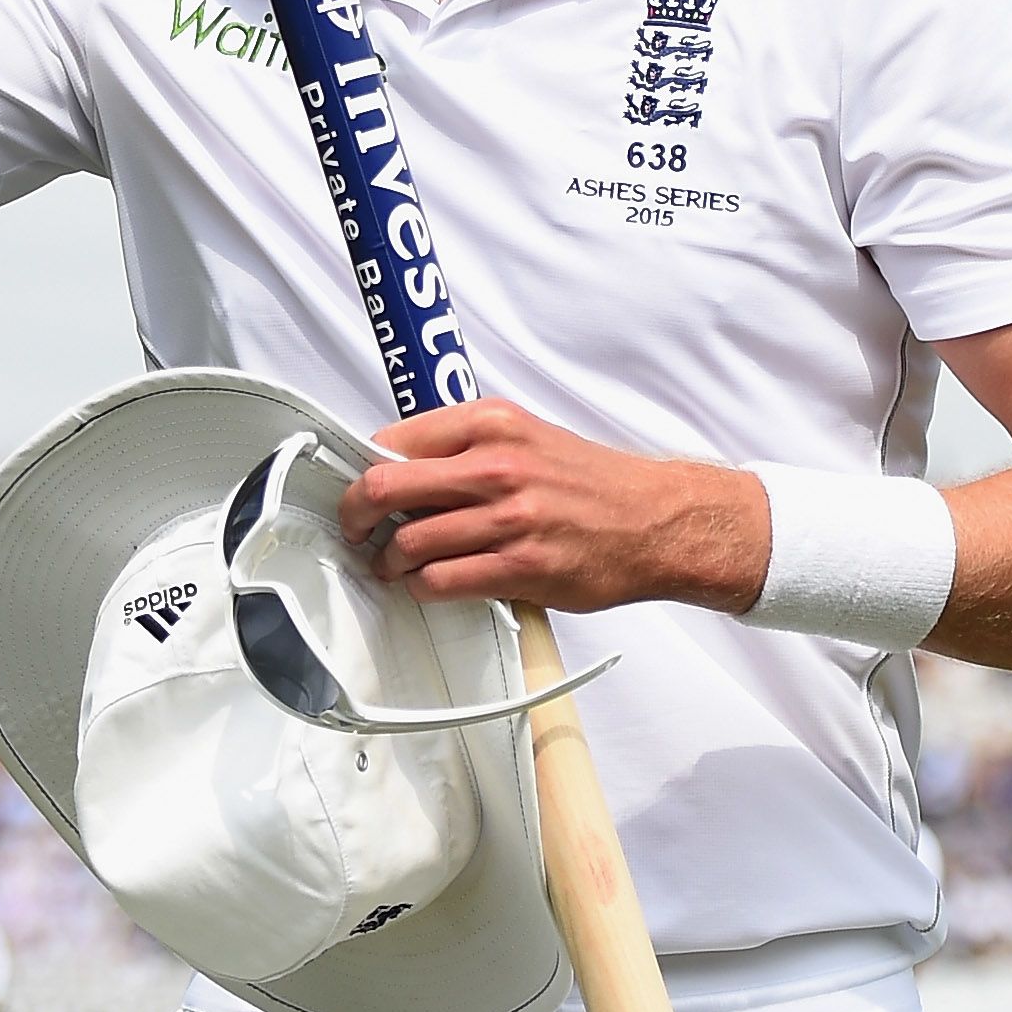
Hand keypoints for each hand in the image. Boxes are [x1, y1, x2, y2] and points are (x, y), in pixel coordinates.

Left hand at [342, 400, 767, 614]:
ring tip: (395, 566)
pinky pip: (440, 582)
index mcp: (493, 423)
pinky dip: (421, 588)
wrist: (656, 521)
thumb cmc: (592, 483)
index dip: (362, 470)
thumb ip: (467, 446)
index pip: (393, 441)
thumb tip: (401, 467)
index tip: (358, 490)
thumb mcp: (528, 438)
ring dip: (390, 562)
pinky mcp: (520, 565)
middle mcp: (496, 464)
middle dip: (355, 515)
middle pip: (384, 488)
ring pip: (408, 543)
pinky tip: (428, 585)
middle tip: (356, 531)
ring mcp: (508, 517)